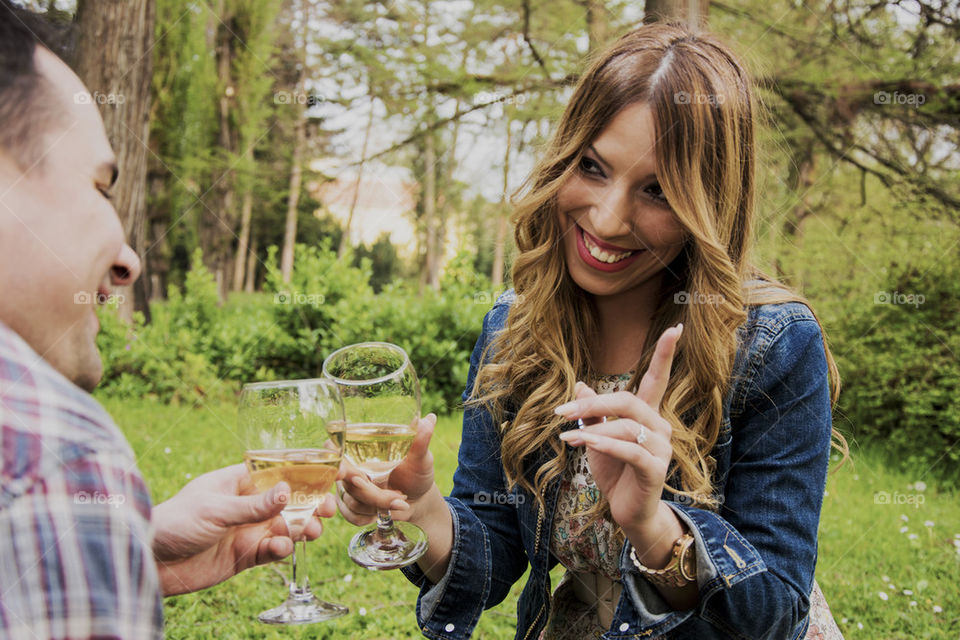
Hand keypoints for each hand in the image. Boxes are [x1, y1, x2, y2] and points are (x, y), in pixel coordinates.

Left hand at [151, 464, 333, 595]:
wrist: (151, 561)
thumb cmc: (175, 521)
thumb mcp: (216, 509)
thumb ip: (253, 505)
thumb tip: (288, 492)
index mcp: (241, 482)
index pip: (280, 472)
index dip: (307, 473)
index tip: (334, 473)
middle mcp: (249, 505)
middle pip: (291, 502)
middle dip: (312, 505)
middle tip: (328, 509)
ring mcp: (248, 530)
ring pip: (286, 527)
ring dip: (302, 529)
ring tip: (311, 532)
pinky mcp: (245, 556)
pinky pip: (272, 551)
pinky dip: (281, 550)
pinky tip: (280, 549)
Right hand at [337, 414, 436, 525]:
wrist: (417, 501)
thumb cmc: (416, 474)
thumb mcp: (421, 459)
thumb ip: (420, 441)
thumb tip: (429, 419)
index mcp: (360, 449)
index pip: (332, 448)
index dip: (333, 459)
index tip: (342, 471)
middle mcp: (349, 467)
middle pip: (346, 480)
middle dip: (372, 493)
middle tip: (397, 496)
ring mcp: (346, 488)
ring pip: (352, 500)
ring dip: (379, 504)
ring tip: (400, 499)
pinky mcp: (349, 508)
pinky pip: (352, 515)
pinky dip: (371, 516)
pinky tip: (386, 511)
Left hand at [557, 324, 682, 533]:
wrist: (627, 512)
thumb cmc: (616, 473)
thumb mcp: (597, 439)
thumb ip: (593, 414)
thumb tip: (580, 385)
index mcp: (647, 415)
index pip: (657, 379)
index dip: (665, 354)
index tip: (675, 328)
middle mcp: (659, 427)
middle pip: (628, 400)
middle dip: (593, 404)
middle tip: (561, 412)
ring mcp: (660, 448)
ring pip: (626, 426)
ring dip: (591, 428)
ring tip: (566, 436)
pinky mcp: (655, 469)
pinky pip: (628, 450)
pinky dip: (602, 444)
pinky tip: (580, 444)